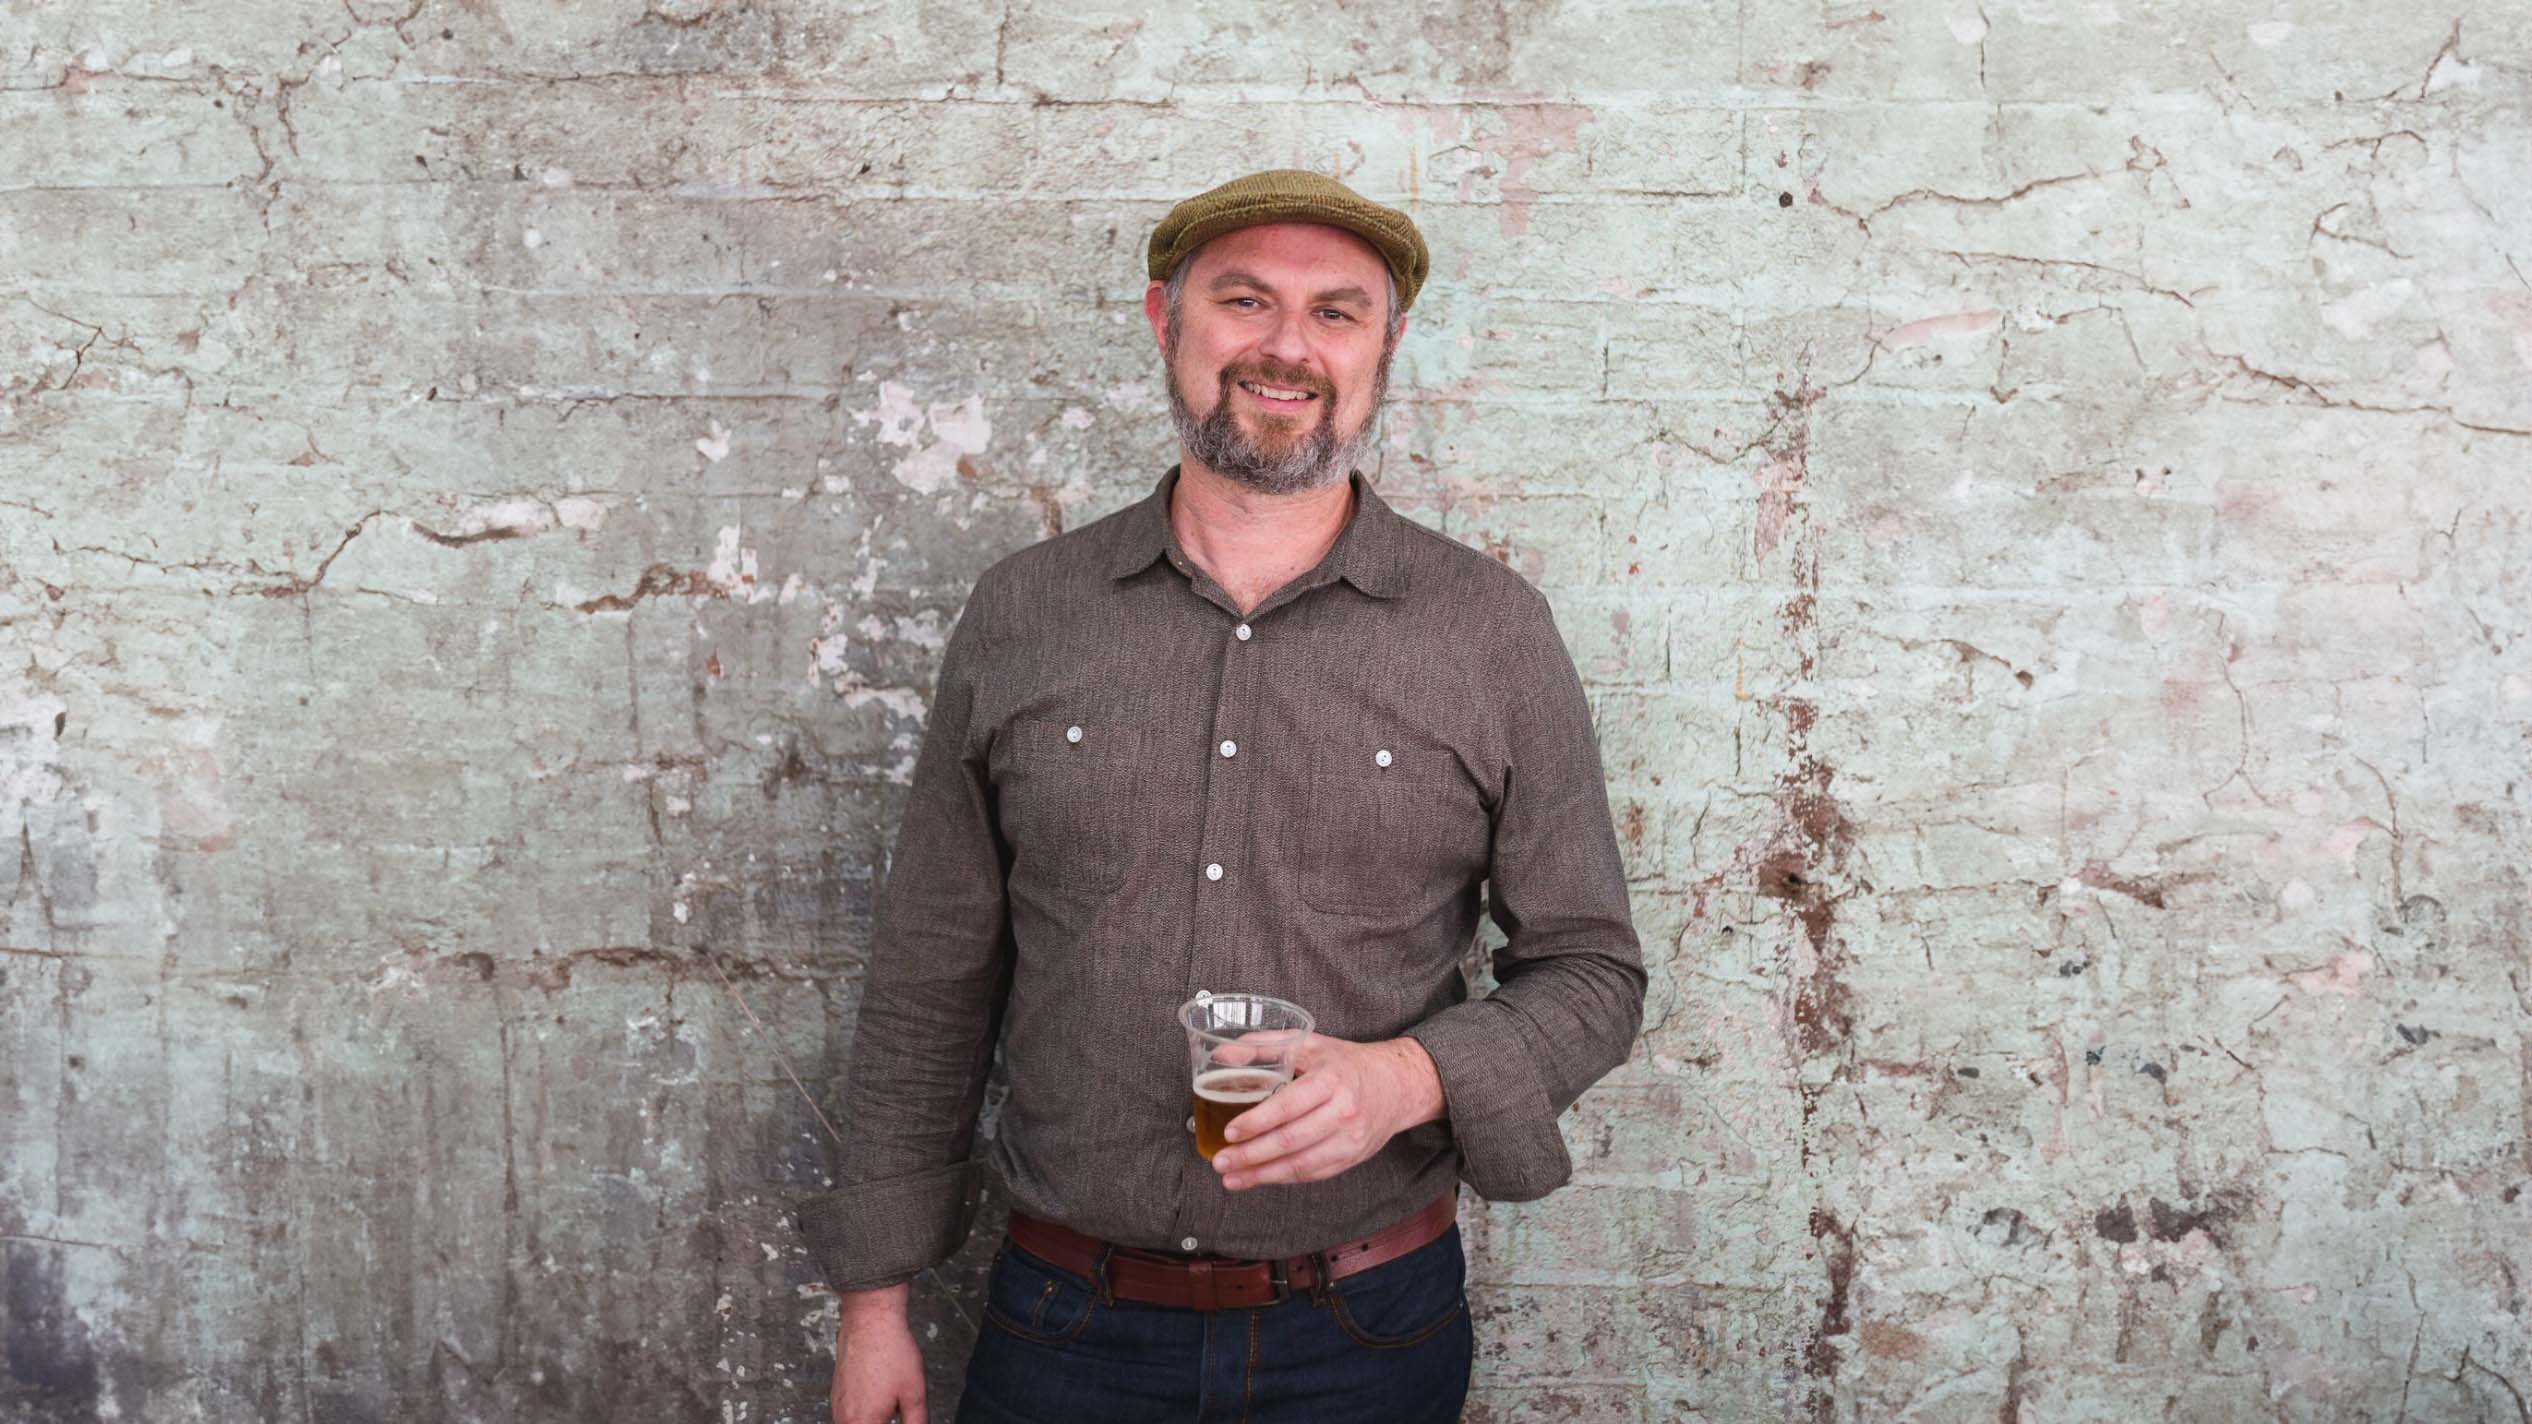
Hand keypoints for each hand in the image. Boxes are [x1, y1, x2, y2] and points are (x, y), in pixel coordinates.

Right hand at [831, 1284, 926, 1423]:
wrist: (870, 1320)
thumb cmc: (890, 1350)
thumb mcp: (915, 1393)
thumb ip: (917, 1422)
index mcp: (863, 1422)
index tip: (900, 1415)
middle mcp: (844, 1418)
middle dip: (883, 1421)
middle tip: (897, 1408)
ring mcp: (837, 1406)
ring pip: (856, 1423)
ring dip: (873, 1419)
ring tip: (888, 1400)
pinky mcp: (836, 1395)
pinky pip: (849, 1414)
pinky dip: (864, 1412)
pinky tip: (878, 1395)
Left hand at [1211, 1035, 1444, 1189]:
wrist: (1397, 1085)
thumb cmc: (1347, 1062)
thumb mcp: (1309, 1043)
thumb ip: (1264, 1046)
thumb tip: (1222, 1055)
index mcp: (1331, 1080)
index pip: (1288, 1106)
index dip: (1256, 1122)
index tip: (1230, 1132)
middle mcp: (1343, 1112)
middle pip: (1290, 1141)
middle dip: (1251, 1156)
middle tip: (1221, 1162)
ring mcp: (1350, 1140)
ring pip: (1300, 1165)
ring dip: (1262, 1175)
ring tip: (1232, 1178)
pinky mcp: (1351, 1158)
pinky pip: (1312, 1173)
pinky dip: (1283, 1178)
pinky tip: (1260, 1177)